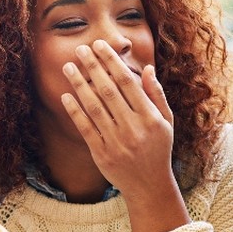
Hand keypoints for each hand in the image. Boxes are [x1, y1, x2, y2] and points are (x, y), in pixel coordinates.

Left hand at [60, 39, 174, 196]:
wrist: (149, 185)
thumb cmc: (159, 149)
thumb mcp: (166, 121)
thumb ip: (156, 95)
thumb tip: (147, 68)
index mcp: (150, 117)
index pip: (127, 82)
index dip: (112, 62)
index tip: (100, 46)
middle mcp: (133, 128)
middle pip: (108, 90)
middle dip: (93, 67)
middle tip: (80, 49)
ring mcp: (116, 141)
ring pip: (94, 107)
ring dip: (79, 84)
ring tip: (68, 67)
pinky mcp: (101, 154)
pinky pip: (85, 128)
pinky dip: (75, 111)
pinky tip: (66, 95)